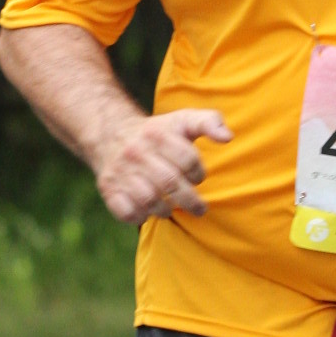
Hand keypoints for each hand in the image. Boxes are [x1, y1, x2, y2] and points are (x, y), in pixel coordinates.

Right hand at [93, 108, 232, 222]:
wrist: (110, 133)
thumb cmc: (158, 132)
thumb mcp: (183, 120)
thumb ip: (209, 122)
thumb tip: (228, 137)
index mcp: (157, 133)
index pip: (187, 158)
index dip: (198, 172)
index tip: (197, 178)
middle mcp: (137, 151)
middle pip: (170, 182)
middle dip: (190, 201)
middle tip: (199, 209)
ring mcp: (120, 170)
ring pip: (149, 199)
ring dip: (166, 210)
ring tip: (172, 209)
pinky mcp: (108, 187)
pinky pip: (125, 210)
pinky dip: (139, 216)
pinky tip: (147, 212)